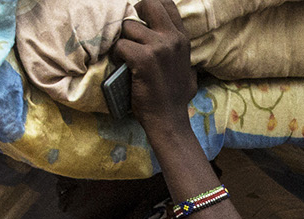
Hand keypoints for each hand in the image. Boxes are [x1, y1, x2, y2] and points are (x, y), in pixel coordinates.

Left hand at [111, 0, 199, 130]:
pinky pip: (120, 45)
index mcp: (182, 39)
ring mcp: (158, 48)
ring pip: (129, 27)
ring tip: (126, 57)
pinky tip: (123, 67)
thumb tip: (170, 42)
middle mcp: (172, 39)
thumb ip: (178, 51)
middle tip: (130, 34)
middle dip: (134, 15)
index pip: (166, 4)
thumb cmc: (175, 99)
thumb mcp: (186, 69)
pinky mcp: (143, 59)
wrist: (169, 121)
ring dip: (123, 41)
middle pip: (148, 4)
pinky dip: (117, 55)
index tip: (142, 19)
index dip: (149, 7)